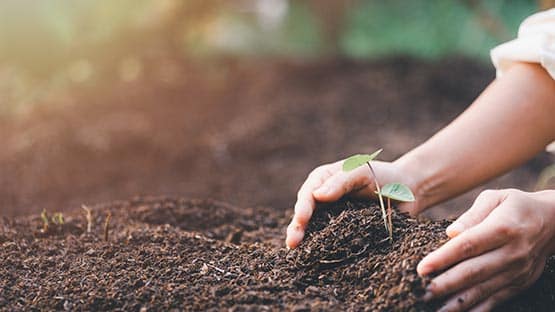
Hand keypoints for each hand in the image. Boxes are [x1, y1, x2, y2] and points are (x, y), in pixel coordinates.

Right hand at [285, 158, 419, 248]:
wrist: (407, 191)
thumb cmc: (385, 176)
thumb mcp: (363, 172)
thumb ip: (341, 182)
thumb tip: (317, 196)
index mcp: (324, 179)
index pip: (308, 193)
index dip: (303, 208)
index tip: (301, 220)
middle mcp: (323, 197)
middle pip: (305, 213)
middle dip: (297, 227)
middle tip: (292, 243)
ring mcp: (332, 215)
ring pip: (313, 228)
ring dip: (305, 240)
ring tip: (297, 252)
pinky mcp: (343, 231)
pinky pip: (329, 239)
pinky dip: (320, 247)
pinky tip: (314, 259)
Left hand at [417, 189, 554, 311]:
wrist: (554, 222)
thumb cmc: (516, 206)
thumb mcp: (495, 197)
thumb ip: (472, 214)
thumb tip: (451, 232)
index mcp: (503, 228)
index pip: (468, 245)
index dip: (443, 258)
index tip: (422, 268)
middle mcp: (511, 252)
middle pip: (473, 272)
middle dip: (445, 284)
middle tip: (420, 292)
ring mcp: (516, 271)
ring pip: (482, 290)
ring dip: (456, 302)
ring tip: (433, 308)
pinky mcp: (519, 284)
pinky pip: (495, 300)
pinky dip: (475, 309)